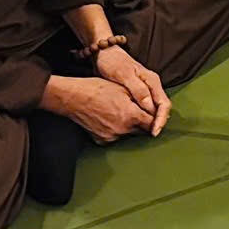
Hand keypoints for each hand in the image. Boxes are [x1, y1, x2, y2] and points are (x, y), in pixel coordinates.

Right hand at [42, 72, 156, 143]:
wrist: (73, 97)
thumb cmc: (98, 89)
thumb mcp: (124, 89)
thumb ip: (142, 101)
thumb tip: (154, 109)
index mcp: (131, 116)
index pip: (152, 123)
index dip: (154, 118)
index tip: (153, 114)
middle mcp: (122, 129)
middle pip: (142, 130)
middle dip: (142, 123)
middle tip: (137, 112)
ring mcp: (112, 136)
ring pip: (129, 134)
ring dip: (130, 127)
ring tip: (119, 113)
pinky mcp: (102, 140)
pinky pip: (116, 137)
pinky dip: (117, 130)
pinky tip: (110, 119)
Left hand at [91, 44, 170, 133]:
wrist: (104, 53)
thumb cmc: (113, 62)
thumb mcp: (123, 75)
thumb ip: (138, 89)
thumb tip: (150, 105)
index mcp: (152, 81)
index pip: (164, 104)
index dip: (161, 119)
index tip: (154, 132)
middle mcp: (151, 86)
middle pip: (161, 108)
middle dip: (157, 123)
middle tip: (150, 136)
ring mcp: (145, 89)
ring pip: (154, 109)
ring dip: (150, 121)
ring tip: (144, 134)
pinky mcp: (137, 93)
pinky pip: (144, 108)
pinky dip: (143, 117)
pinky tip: (136, 124)